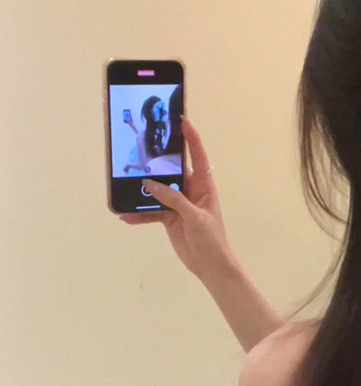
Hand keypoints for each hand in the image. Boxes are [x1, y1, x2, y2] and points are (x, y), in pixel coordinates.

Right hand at [120, 118, 234, 280]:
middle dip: (157, 161)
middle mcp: (190, 191)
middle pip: (172, 170)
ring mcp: (178, 204)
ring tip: (125, 183)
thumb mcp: (195, 217)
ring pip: (157, 190)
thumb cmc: (211, 239)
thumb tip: (150, 185)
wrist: (210, 265)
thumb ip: (174, 200)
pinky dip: (139, 214)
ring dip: (143, 190)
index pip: (199, 157)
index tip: (182, 120)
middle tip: (140, 146)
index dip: (192, 138)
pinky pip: (151, 211)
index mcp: (204, 187)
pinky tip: (126, 216)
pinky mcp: (169, 218)